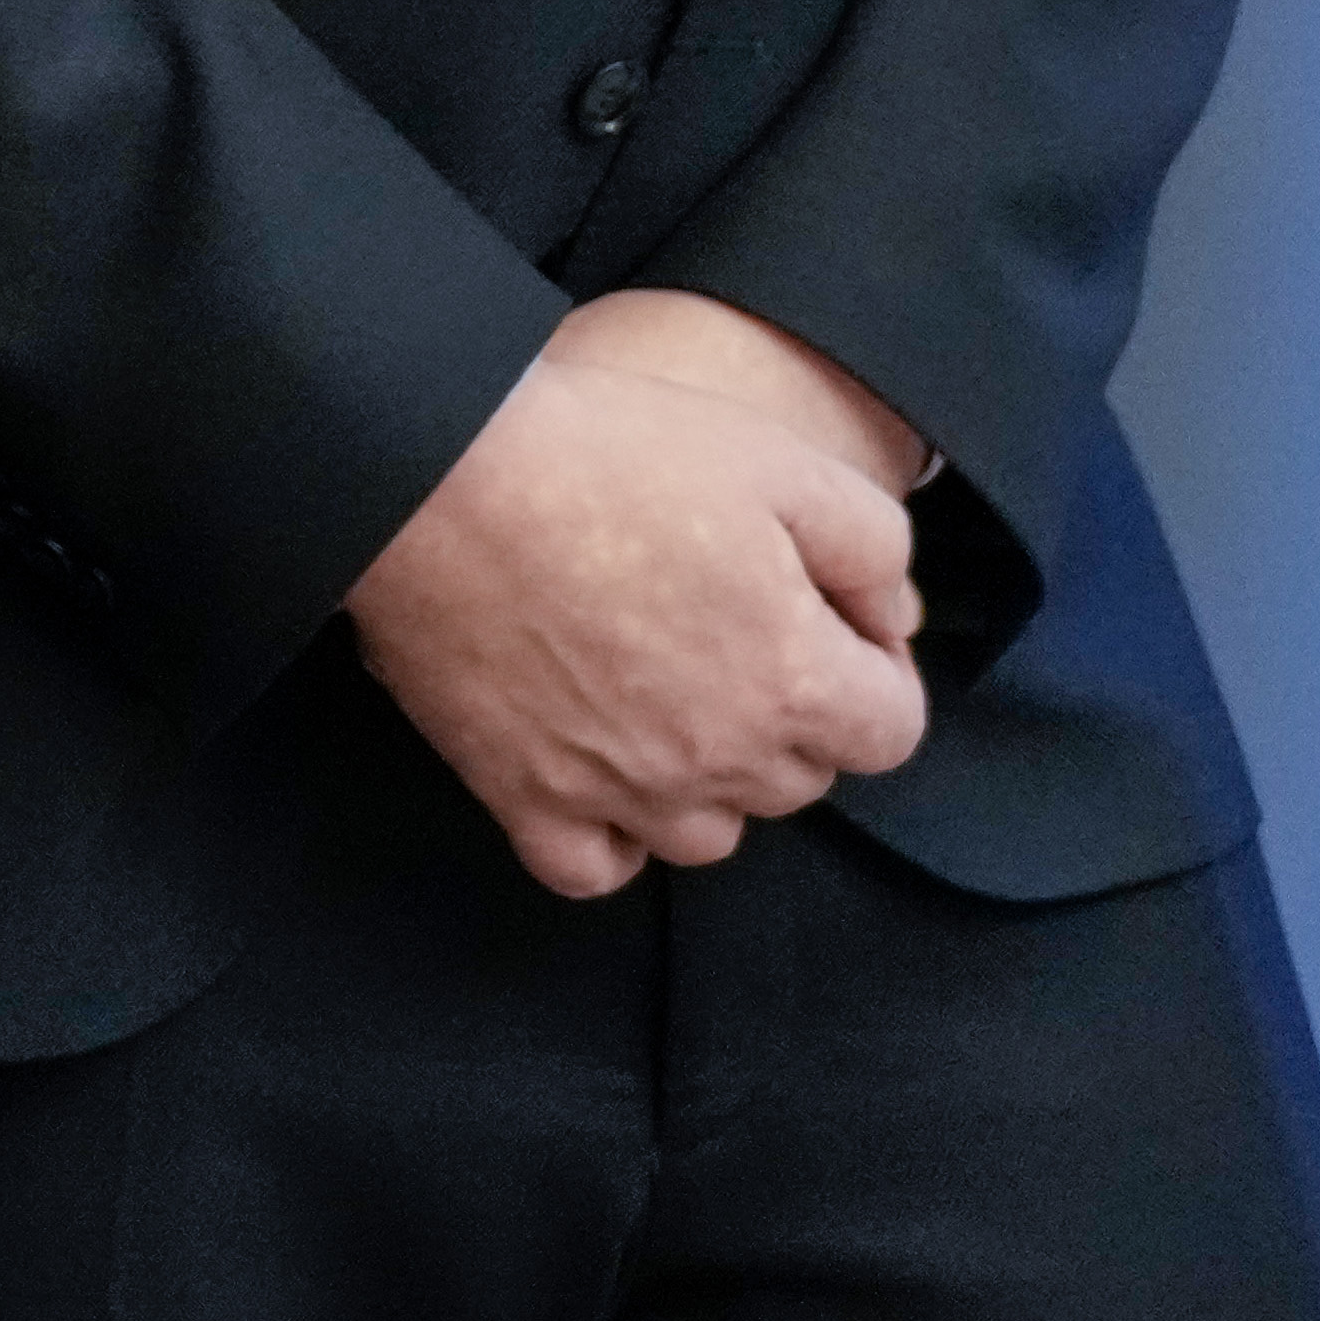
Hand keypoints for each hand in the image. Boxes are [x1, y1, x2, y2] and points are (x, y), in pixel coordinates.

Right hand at [349, 293, 932, 894]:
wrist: (427, 472)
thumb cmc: (602, 452)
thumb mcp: (777, 459)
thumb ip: (875, 548)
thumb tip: (890, 621)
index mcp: (796, 682)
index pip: (893, 729)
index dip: (872, 668)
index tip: (821, 616)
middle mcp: (719, 759)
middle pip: (799, 781)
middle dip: (785, 715)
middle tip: (721, 628)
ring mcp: (618, 790)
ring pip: (707, 835)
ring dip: (704, 780)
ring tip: (658, 696)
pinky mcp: (522, 795)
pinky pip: (593, 868)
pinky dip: (607, 835)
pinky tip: (596, 771)